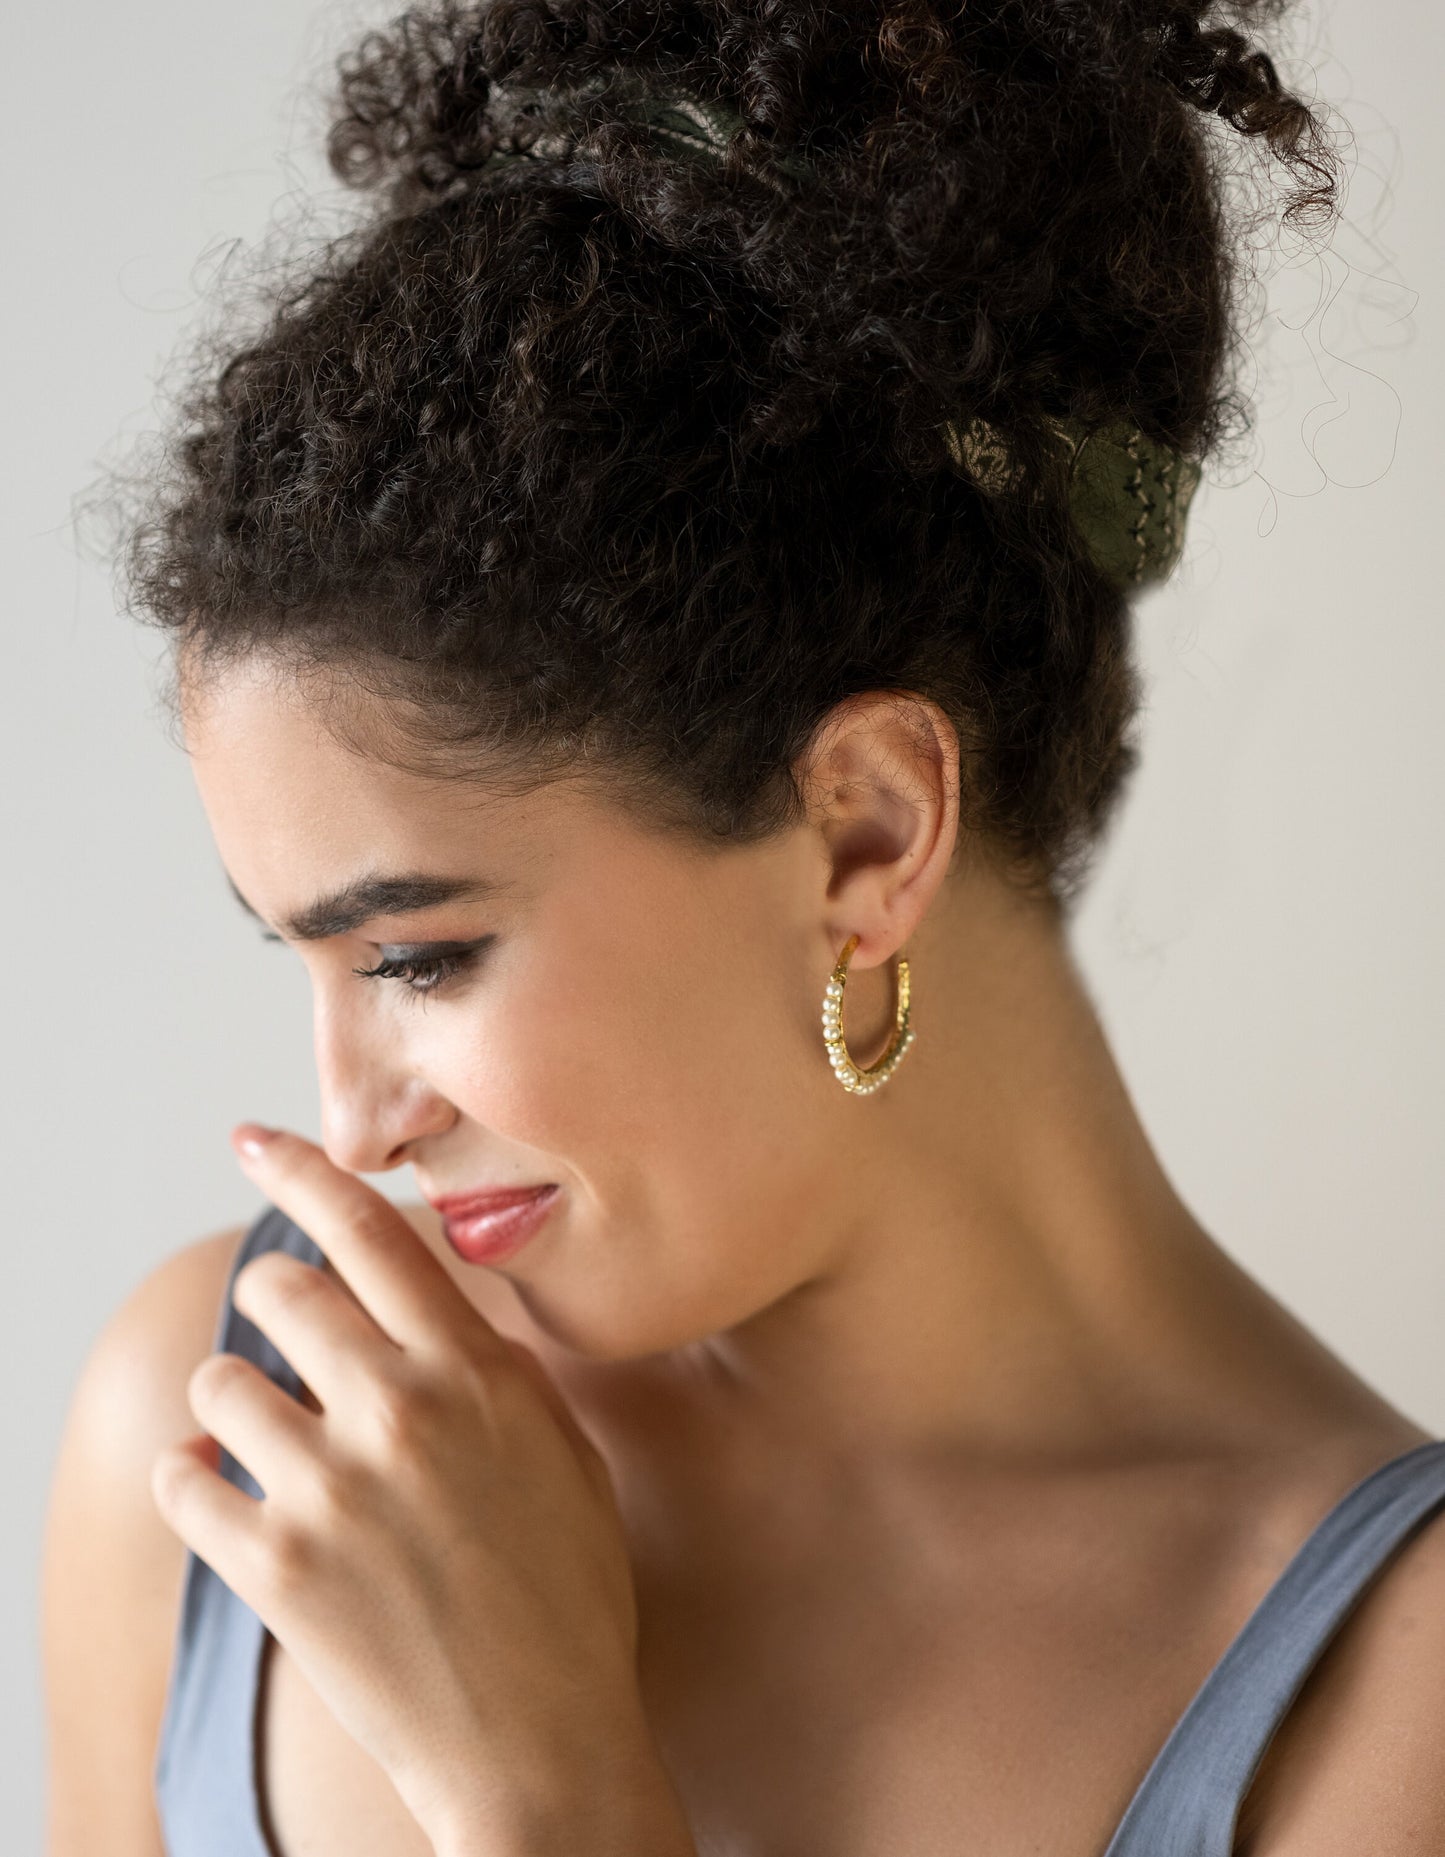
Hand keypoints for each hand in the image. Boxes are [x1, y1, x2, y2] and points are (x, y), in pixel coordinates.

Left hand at [151, 1125, 673, 1852]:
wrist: (541, 1745)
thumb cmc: (569, 1599)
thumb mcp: (562, 1454)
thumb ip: (496, 1370)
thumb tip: (437, 1310)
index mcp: (475, 1374)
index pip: (372, 1234)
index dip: (305, 1170)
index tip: (256, 1140)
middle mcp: (400, 1411)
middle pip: (279, 1291)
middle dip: (268, 1301)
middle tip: (278, 1330)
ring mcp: (332, 1488)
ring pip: (221, 1384)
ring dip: (233, 1403)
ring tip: (268, 1443)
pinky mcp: (275, 1568)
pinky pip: (187, 1482)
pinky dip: (196, 1482)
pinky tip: (227, 1500)